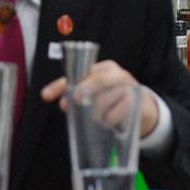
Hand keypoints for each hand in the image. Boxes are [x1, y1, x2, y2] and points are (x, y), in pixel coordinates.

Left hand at [40, 60, 159, 136]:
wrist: (144, 109)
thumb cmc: (116, 99)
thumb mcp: (99, 93)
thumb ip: (81, 94)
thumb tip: (63, 102)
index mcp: (105, 68)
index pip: (80, 72)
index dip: (61, 83)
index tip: (46, 95)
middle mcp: (117, 74)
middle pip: (96, 79)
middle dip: (80, 91)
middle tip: (66, 104)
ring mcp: (129, 87)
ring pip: (106, 97)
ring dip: (95, 111)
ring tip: (95, 117)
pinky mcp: (137, 102)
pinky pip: (117, 112)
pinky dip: (109, 119)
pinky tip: (108, 121)